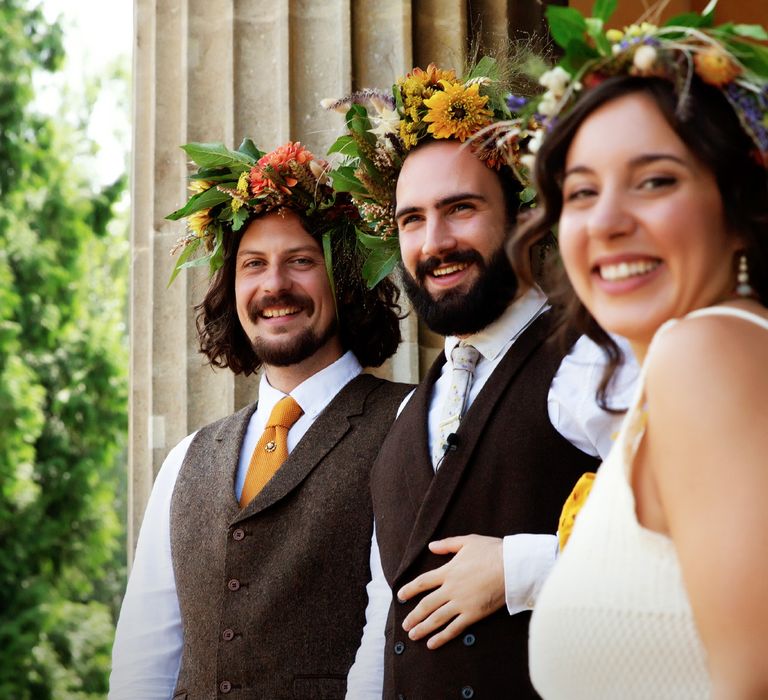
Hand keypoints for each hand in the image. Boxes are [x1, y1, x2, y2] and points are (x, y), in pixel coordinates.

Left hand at [397, 535, 504, 649]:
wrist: (512, 566)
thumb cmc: (491, 551)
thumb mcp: (467, 541)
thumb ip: (447, 545)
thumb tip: (431, 547)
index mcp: (448, 571)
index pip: (422, 582)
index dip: (409, 590)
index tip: (401, 596)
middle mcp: (451, 589)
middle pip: (426, 605)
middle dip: (414, 616)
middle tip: (405, 625)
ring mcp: (461, 603)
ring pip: (437, 619)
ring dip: (423, 628)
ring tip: (413, 636)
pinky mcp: (473, 614)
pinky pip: (454, 628)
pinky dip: (442, 637)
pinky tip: (432, 644)